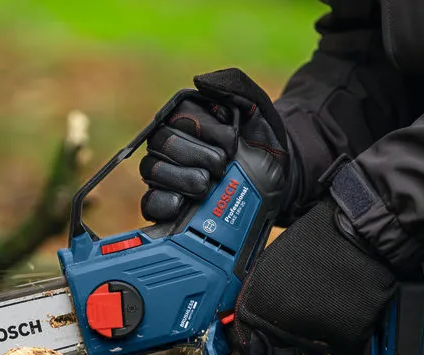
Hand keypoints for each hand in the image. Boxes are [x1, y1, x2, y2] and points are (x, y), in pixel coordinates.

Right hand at [140, 68, 295, 221]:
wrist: (274, 180)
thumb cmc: (260, 142)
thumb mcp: (257, 109)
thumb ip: (234, 86)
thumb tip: (199, 81)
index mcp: (188, 115)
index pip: (178, 117)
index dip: (205, 131)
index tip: (232, 144)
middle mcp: (170, 142)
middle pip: (162, 143)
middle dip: (196, 156)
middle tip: (222, 167)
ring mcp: (164, 172)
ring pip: (152, 170)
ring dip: (181, 179)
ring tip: (206, 186)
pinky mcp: (165, 201)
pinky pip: (149, 203)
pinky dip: (162, 203)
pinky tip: (180, 204)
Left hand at [231, 196, 396, 354]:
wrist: (357, 233)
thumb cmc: (315, 242)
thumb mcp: (270, 264)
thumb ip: (258, 298)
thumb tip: (251, 324)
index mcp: (260, 305)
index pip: (252, 349)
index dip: (261, 349)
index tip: (266, 349)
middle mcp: (284, 322)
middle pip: (284, 354)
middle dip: (291, 344)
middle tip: (305, 320)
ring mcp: (316, 331)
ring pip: (314, 352)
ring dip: (318, 339)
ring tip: (327, 305)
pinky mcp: (348, 336)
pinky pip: (344, 349)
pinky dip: (346, 335)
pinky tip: (345, 308)